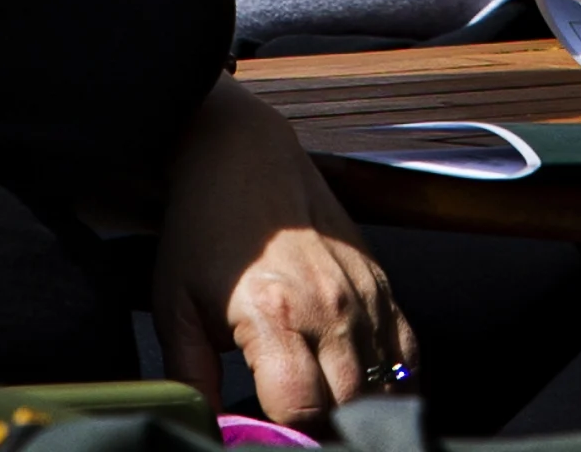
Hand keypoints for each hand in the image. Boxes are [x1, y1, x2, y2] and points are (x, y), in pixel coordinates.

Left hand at [155, 79, 414, 427]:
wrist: (244, 155)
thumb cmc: (203, 230)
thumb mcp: (174, 307)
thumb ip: (190, 379)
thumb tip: (209, 430)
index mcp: (275, 314)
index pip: (303, 409)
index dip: (289, 438)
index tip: (273, 440)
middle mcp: (330, 306)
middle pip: (350, 403)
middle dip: (325, 428)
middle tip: (298, 431)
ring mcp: (364, 293)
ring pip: (385, 382)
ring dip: (360, 408)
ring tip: (329, 417)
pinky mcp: (382, 281)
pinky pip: (407, 351)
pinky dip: (394, 382)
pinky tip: (368, 394)